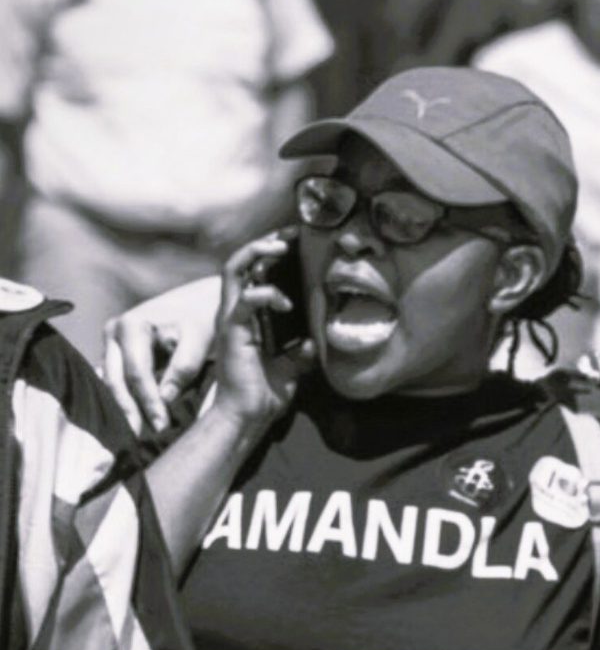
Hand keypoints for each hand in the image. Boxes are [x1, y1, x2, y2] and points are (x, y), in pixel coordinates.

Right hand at [103, 275, 221, 432]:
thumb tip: (165, 399)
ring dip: (125, 409)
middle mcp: (114, 331)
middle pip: (115, 380)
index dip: (148, 402)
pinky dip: (126, 400)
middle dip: (130, 411)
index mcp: (132, 325)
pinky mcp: (115, 354)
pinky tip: (137, 421)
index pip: (137, 372)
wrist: (201, 302)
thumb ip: (184, 366)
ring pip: (111, 383)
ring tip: (139, 435)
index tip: (162, 426)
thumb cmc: (203, 319)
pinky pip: (116, 381)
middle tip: (142, 438)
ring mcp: (111, 343)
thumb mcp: (200, 338)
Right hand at [213, 237, 313, 426]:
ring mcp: (231, 318)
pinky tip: (283, 302)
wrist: (248, 416)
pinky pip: (244, 300)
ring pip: (235, 269)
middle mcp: (236, 310)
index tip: (299, 240)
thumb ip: (302, 349)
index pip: (257, 271)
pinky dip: (264, 294)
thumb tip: (319, 341)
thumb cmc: (265, 392)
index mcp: (249, 315)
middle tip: (292, 233)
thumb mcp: (293, 365)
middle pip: (243, 261)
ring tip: (281, 247)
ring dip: (257, 253)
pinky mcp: (231, 330)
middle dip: (267, 241)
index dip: (274, 251)